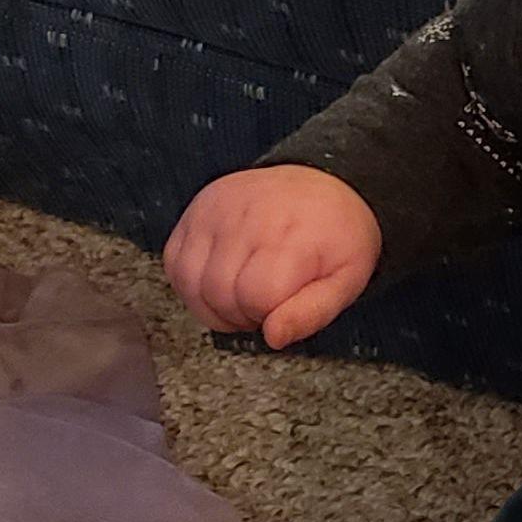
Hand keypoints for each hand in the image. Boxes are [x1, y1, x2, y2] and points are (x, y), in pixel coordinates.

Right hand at [162, 165, 381, 348]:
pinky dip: (192, 285)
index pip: (257, 298)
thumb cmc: (335, 235)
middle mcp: (249, 217)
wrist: (325, 184)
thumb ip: (313, 313)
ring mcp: (216, 210)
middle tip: (264, 301)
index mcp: (292, 235)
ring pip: (192, 283)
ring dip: (213, 304)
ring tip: (242, 294)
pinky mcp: (196, 210)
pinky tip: (220, 279)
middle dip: (241, 313)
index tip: (283, 304)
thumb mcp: (347, 278)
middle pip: (220, 294)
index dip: (268, 315)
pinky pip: (175, 264)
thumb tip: (273, 337)